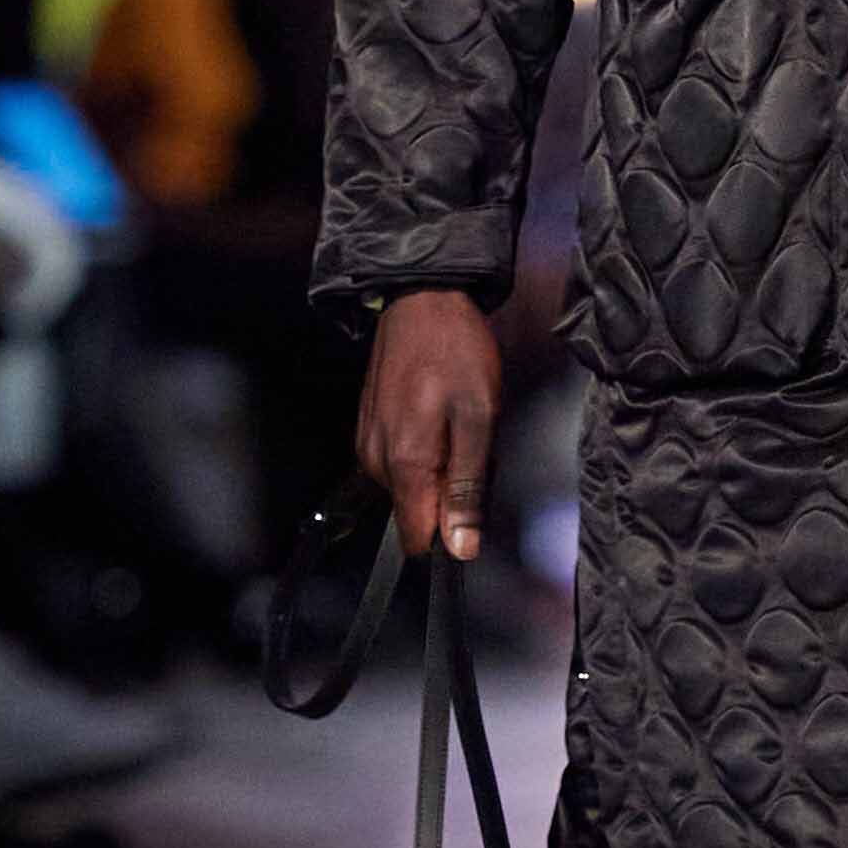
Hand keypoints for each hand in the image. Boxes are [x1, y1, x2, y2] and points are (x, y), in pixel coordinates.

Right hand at [357, 291, 502, 561]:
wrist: (421, 301)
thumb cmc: (455, 351)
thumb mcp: (479, 417)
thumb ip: (468, 485)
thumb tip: (461, 546)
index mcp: (405, 463)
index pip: (417, 537)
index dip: (450, 533)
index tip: (474, 504)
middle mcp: (376, 461)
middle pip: (417, 510)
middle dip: (451, 492)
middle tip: (475, 445)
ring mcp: (368, 443)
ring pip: (410, 486)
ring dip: (440, 468)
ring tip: (459, 423)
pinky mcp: (368, 428)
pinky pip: (399, 462)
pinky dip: (425, 450)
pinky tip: (440, 417)